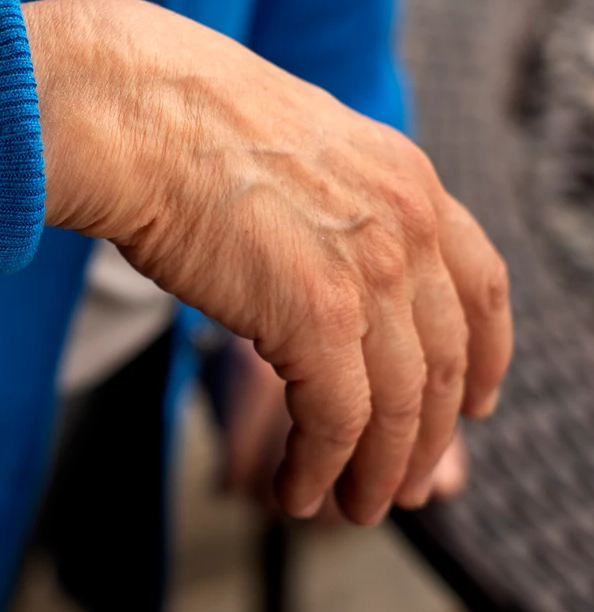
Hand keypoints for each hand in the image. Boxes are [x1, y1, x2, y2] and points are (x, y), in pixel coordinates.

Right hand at [26, 0, 511, 524]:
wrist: (124, 108)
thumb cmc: (167, 116)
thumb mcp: (284, 142)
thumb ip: (320, 195)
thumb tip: (304, 246)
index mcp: (402, 174)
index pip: (479, 283)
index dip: (486, 354)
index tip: (476, 400)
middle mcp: (406, 220)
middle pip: (447, 359)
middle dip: (429, 436)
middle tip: (403, 483)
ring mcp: (369, 268)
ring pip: (401, 404)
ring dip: (377, 470)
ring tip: (347, 504)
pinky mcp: (317, 316)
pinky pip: (339, 420)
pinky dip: (322, 467)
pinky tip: (299, 489)